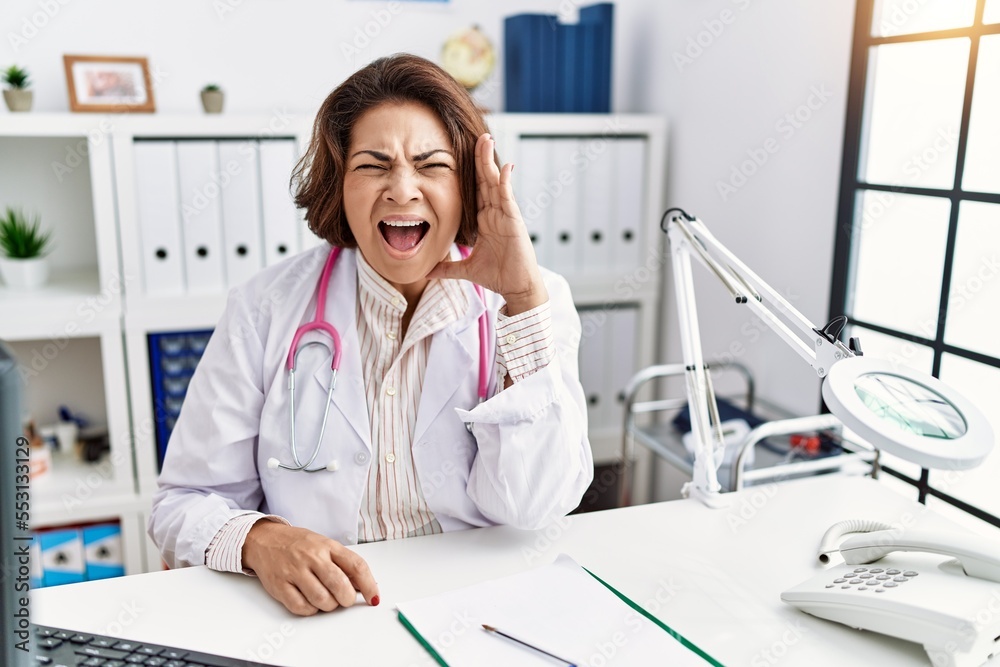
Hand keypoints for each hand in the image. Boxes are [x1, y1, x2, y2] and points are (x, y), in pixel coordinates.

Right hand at [242, 521, 378, 615]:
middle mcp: (312, 557)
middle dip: (347, 599)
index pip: (356, 566)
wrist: (265, 540)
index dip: (369, 585)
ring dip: (329, 606)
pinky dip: (310, 610)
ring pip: (322, 600)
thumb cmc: (298, 544)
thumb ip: (343, 563)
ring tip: (326, 599)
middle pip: (340, 586)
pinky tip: (310, 601)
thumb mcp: (324, 545)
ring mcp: (294, 571)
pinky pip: (301, 607)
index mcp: (328, 546)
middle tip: (345, 599)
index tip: (373, 597)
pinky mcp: (280, 585)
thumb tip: (362, 586)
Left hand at [426, 133, 547, 315]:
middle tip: (478, 135)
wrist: (517, 288)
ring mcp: (505, 215)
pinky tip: (504, 166)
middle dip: (481, 158)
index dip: (471, 172)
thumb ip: (447, 268)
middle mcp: (495, 213)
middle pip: (486, 180)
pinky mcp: (514, 221)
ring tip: (487, 140)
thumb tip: (426, 271)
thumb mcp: (466, 270)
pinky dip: (506, 182)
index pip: (476, 190)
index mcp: (485, 220)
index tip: (463, 153)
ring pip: (496, 182)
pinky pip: (508, 197)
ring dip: (491, 161)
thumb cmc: (498, 276)